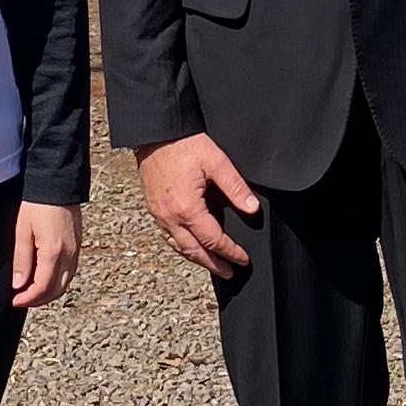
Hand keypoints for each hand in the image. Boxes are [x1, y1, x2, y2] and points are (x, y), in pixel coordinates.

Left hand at [13, 199, 82, 307]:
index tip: (14, 300)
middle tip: (22, 300)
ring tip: (32, 291)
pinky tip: (46, 278)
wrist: (57, 183)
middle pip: (57, 290)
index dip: (28, 298)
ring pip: (66, 283)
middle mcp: (69, 255)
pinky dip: (59, 281)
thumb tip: (19, 284)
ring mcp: (76, 251)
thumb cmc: (36, 204)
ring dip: (50, 292)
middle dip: (39, 300)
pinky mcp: (78, 245)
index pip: (42, 287)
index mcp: (53, 252)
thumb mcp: (22, 231)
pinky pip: (70, 272)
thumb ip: (22, 259)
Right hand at [136, 133, 257, 275]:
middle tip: (229, 273)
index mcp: (187, 208)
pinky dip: (181, 246)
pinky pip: (168, 235)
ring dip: (196, 258)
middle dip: (213, 264)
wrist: (156, 132)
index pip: (213, 239)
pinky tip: (189, 246)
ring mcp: (158, 214)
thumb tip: (252, 208)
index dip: (230, 252)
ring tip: (212, 265)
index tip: (243, 259)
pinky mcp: (153, 207)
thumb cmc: (184, 144)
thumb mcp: (216, 161)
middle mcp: (170, 216)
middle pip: (194, 250)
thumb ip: (236, 187)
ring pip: (178, 246)